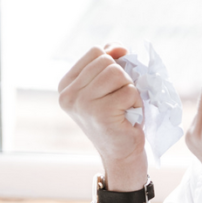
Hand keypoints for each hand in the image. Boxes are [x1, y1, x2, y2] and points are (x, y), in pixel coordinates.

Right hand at [58, 45, 146, 189]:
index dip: (114, 61)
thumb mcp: (108, 85)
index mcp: (66, 85)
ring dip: (130, 89)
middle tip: (120, 100)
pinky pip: (129, 91)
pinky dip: (136, 102)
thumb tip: (118, 48)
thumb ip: (109, 60)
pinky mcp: (100, 113)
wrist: (121, 154)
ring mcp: (82, 104)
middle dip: (122, 78)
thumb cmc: (117, 117)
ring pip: (117, 73)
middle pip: (106, 61)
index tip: (114, 85)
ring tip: (124, 107)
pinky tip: (128, 117)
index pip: (95, 52)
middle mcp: (68, 94)